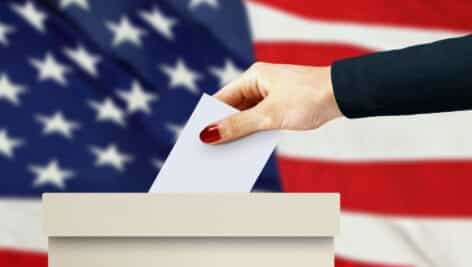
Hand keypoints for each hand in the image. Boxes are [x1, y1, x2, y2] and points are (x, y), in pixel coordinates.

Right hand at [199, 62, 342, 143]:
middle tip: (208, 152)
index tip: (197, 138)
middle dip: (223, 129)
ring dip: (239, 134)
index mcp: (253, 77)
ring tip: (225, 156)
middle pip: (233, 110)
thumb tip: (209, 134)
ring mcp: (271, 96)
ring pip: (247, 118)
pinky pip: (261, 122)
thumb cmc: (307, 97)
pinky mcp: (281, 107)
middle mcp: (259, 85)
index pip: (222, 99)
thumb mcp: (268, 116)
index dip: (209, 118)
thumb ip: (238, 126)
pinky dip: (254, 135)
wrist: (343, 95)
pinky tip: (246, 151)